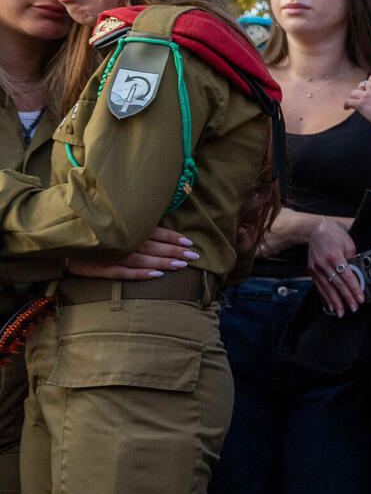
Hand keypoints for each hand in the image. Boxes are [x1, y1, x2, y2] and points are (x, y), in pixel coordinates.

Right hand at [65, 227, 196, 280]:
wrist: (53, 240)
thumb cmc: (84, 227)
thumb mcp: (106, 219)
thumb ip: (127, 219)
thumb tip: (150, 217)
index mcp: (124, 227)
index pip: (154, 231)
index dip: (173, 237)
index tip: (189, 241)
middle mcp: (120, 240)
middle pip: (153, 246)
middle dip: (175, 250)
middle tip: (195, 255)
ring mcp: (110, 255)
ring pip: (143, 260)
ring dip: (164, 262)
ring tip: (182, 265)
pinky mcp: (99, 269)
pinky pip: (123, 273)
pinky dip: (141, 275)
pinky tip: (157, 275)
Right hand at [307, 217, 362, 316]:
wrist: (318, 230)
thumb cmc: (336, 236)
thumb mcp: (349, 245)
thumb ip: (353, 260)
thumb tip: (359, 275)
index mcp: (334, 256)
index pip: (347, 276)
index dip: (354, 288)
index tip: (360, 298)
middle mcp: (323, 264)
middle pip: (337, 284)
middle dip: (347, 298)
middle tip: (354, 308)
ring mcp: (315, 268)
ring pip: (327, 288)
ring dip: (336, 302)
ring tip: (342, 313)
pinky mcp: (311, 271)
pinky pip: (319, 287)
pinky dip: (326, 297)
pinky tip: (331, 306)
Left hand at [343, 73, 370, 138]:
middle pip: (363, 84)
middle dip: (363, 90)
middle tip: (363, 96)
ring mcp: (367, 95)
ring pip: (354, 92)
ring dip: (354, 97)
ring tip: (354, 102)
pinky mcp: (361, 104)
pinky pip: (348, 102)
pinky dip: (346, 105)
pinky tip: (346, 108)